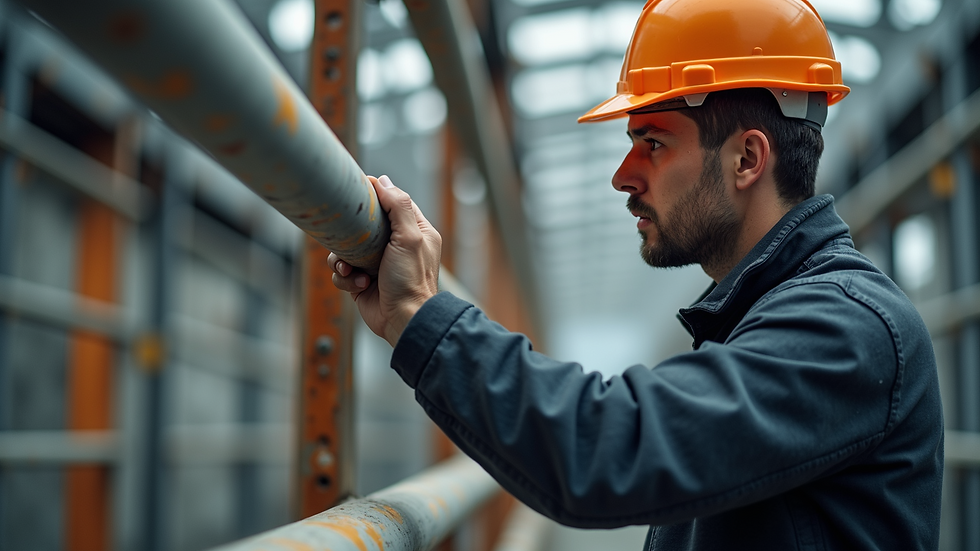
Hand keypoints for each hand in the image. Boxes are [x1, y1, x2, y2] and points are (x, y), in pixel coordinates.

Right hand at [329, 175, 441, 345]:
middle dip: (351, 233)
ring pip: (346, 249)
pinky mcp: (362, 283)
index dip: (375, 196)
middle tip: (346, 235)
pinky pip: (342, 272)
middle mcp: (396, 246)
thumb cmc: (411, 280)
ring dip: (344, 259)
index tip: (358, 192)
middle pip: (364, 225)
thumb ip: (399, 207)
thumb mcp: (410, 237)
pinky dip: (347, 278)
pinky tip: (360, 284)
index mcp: (415, 232)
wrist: (404, 320)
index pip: (393, 203)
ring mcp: (376, 265)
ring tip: (352, 269)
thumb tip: (383, 181)